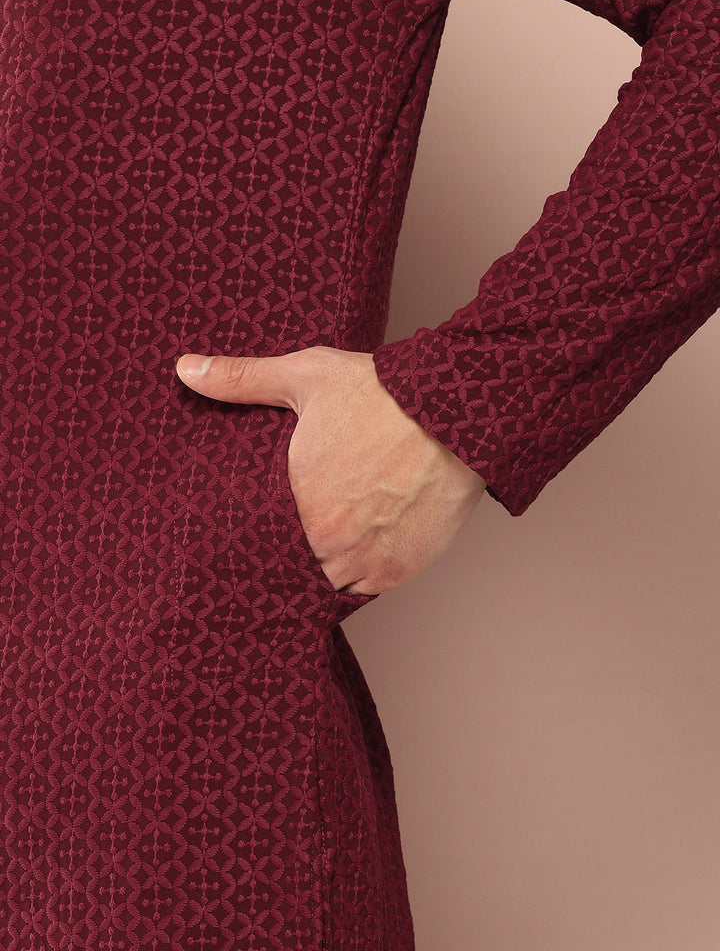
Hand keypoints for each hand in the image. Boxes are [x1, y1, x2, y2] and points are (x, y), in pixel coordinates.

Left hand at [175, 346, 485, 595]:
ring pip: (331, 583)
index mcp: (298, 508)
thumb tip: (184, 369)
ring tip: (329, 541)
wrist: (455, 411)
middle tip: (299, 531)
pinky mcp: (401, 570)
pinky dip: (363, 572)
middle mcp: (330, 545)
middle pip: (297, 566)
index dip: (262, 536)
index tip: (265, 526)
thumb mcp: (305, 377)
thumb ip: (242, 379)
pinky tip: (360, 545)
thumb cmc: (381, 394)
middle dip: (294, 553)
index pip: (262, 543)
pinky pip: (368, 587)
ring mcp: (368, 562)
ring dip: (327, 567)